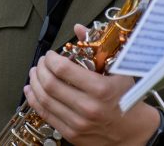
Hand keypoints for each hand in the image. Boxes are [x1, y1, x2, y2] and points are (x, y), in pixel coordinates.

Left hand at [23, 24, 160, 145]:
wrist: (132, 131)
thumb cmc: (126, 97)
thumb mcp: (118, 69)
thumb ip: (95, 47)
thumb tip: (78, 28)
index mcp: (100, 89)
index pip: (63, 69)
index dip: (51, 59)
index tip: (50, 54)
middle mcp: (88, 108)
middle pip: (50, 84)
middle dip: (40, 69)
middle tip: (41, 62)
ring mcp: (78, 123)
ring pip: (44, 100)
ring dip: (34, 83)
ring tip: (34, 73)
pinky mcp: (72, 134)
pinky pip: (46, 115)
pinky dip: (34, 100)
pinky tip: (31, 91)